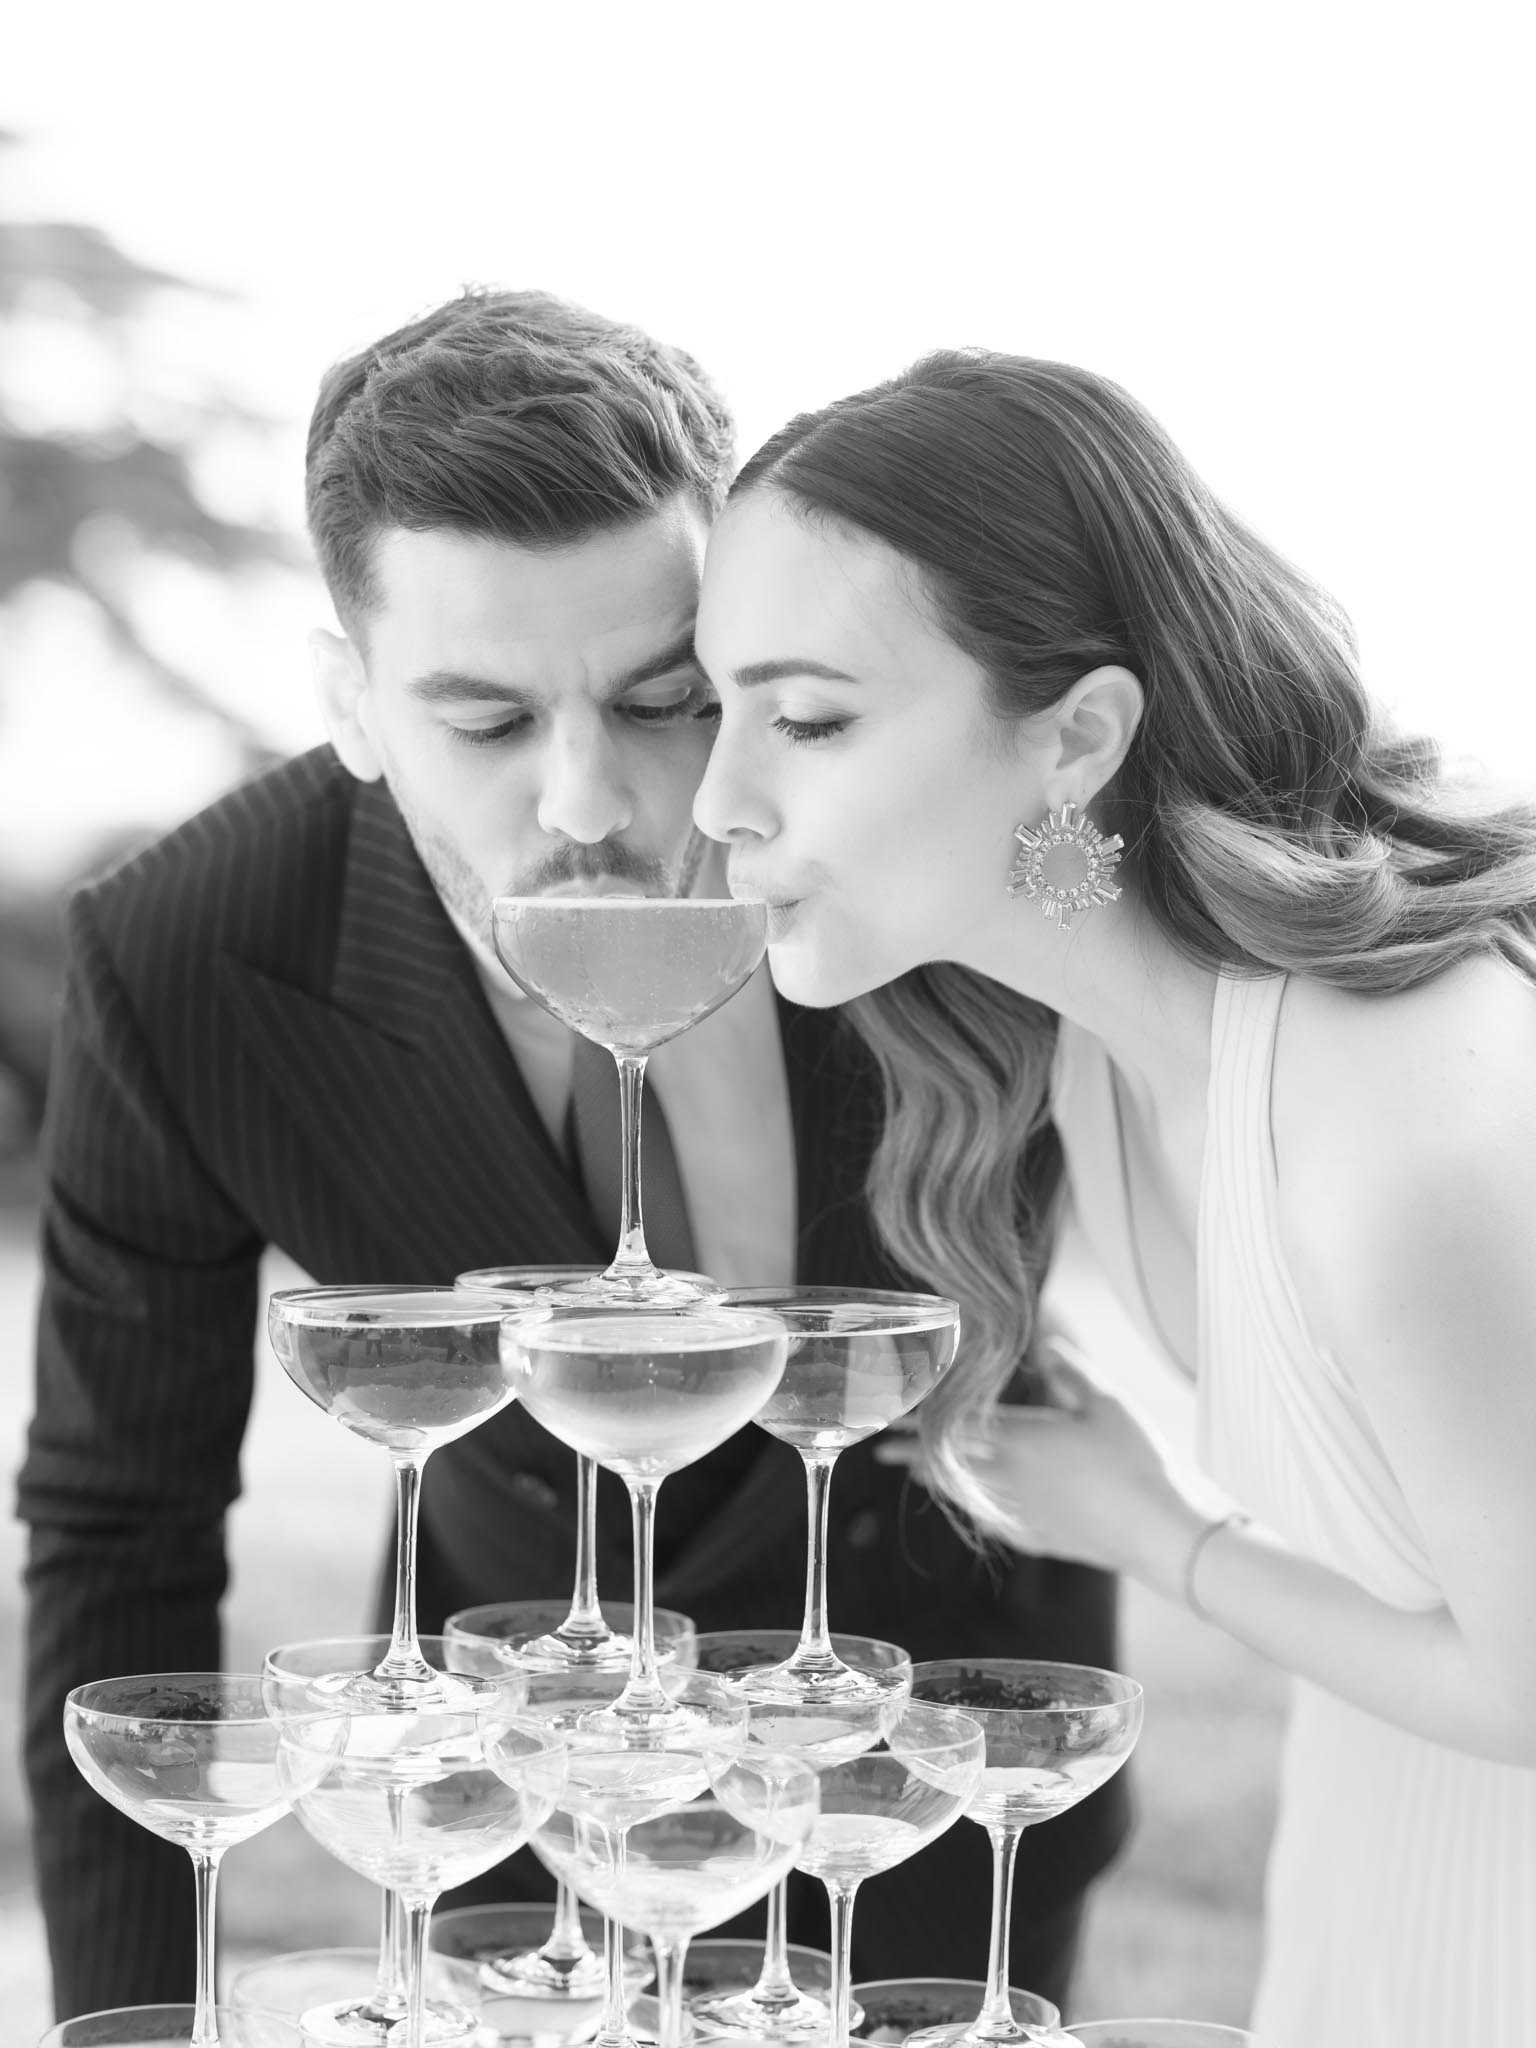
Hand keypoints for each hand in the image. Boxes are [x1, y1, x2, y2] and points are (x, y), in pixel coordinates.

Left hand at [878, 1345, 1208, 1598]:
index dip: (922, 1424)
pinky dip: (974, 1508)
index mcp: (1022, 1440)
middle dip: (915, 1455)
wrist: (1161, 1533)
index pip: (957, 1428)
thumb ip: (1071, 1371)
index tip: (892, 1420)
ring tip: (917, 1474)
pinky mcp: (1040, 1540)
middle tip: (885, 1450)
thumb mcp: (1107, 1403)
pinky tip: (974, 1508)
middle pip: (949, 1466)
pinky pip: (993, 1521)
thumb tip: (1046, 1342)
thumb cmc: (1138, 1461)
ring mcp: (1022, 1514)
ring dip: (939, 1481)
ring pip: (967, 1495)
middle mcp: (1011, 1479)